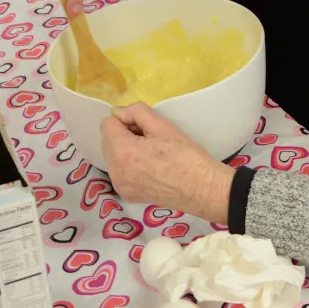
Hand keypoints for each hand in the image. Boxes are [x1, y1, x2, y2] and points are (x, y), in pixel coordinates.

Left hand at [101, 103, 233, 222]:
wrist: (201, 188)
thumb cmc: (185, 154)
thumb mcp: (162, 125)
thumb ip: (136, 112)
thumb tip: (118, 112)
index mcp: (122, 152)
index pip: (107, 124)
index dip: (125, 120)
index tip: (144, 126)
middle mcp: (115, 172)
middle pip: (107, 141)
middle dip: (123, 135)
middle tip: (150, 138)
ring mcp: (120, 186)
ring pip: (113, 157)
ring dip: (125, 150)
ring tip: (151, 154)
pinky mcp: (128, 195)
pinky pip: (120, 172)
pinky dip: (129, 166)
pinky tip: (150, 168)